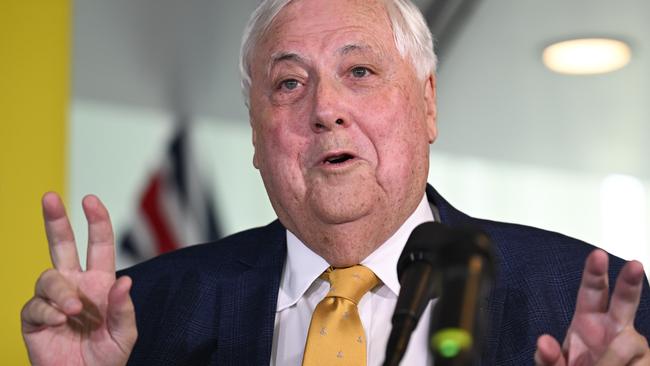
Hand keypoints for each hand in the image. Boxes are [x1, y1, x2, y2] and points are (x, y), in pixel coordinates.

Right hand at [21, 193, 136, 365]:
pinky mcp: (34, 319)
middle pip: (62, 245)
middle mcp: (75, 285)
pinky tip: (59, 323)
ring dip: (61, 292)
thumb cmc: (108, 357)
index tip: (90, 200)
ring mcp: (53, 301)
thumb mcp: (125, 334)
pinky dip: (47, 312)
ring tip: (72, 311)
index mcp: (100, 283)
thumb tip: (124, 281)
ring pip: (48, 277)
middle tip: (50, 197)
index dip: (96, 221)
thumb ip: (124, 309)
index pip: (98, 245)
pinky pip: (35, 305)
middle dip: (55, 220)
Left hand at [535, 249, 649, 364]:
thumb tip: (543, 342)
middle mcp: (614, 327)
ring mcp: (633, 344)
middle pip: (625, 300)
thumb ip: (547, 357)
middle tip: (634, 265)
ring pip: (630, 342)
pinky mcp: (645, 362)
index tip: (597, 255)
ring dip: (612, 359)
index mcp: (588, 320)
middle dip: (630, 282)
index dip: (595, 273)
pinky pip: (638, 365)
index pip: (592, 290)